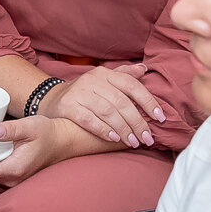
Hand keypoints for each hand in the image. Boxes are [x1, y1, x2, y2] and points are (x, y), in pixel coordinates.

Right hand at [43, 63, 168, 148]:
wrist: (50, 99)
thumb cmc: (84, 93)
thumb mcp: (102, 81)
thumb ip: (123, 75)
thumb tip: (144, 69)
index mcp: (105, 73)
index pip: (131, 86)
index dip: (148, 101)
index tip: (160, 118)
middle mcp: (92, 80)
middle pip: (121, 102)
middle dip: (137, 122)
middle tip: (147, 138)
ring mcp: (79, 92)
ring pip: (107, 111)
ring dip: (123, 129)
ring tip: (133, 142)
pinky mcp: (68, 106)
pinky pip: (89, 119)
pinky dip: (103, 129)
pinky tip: (114, 138)